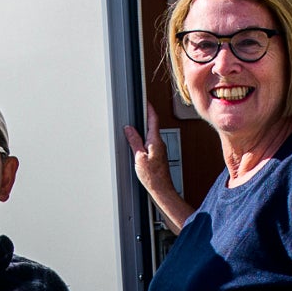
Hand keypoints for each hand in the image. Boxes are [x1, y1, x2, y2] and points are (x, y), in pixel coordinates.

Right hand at [122, 109, 192, 233]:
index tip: (145, 100)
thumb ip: (134, 141)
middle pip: (152, 126)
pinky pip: (150, 143)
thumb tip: (129, 129)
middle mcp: (160, 144)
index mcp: (156, 141)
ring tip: (135, 125)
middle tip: (138, 109)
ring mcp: (160, 150)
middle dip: (145, 117)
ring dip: (144, 129)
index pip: (153, 119)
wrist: (162, 190)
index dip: (149, 108)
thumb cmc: (153, 177)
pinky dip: (144, 139)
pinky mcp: (158, 157)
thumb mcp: (139, 157)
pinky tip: (138, 143)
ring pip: (151, 135)